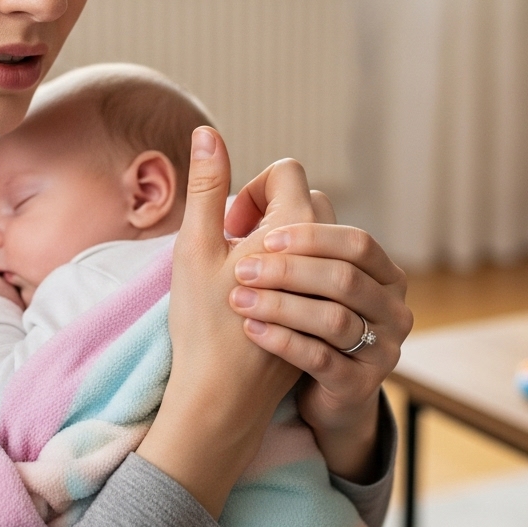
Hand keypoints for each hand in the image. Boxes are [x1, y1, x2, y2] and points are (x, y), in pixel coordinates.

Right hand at [136, 128, 318, 516]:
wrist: (225, 397)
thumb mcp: (197, 246)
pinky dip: (295, 274)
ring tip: (250, 278)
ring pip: (316, 238)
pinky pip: (319, 272)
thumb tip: (207, 130)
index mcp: (297, 228)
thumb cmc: (205, 322)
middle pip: (307, 202)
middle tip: (237, 250)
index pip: (286, 171)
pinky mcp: (329, 310)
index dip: (252, 187)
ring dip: (285, 245)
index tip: (230, 223)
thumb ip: (208, 184)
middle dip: (270, 213)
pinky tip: (264, 301)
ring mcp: (331, 285)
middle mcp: (325, 252)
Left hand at [225, 180, 410, 482]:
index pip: (355, 241)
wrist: (318, 392)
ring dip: (281, 305)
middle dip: (289, 269)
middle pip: (345, 277)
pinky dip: (283, 342)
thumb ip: (286, 218)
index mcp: (382, 271)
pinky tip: (251, 331)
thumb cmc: (300, 316)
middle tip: (241, 268)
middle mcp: (391, 307)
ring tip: (238, 300)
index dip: (308, 234)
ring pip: (333, 319)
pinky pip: (322, 360)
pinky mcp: (359, 386)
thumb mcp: (299, 269)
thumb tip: (237, 149)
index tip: (257, 232)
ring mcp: (381, 349)